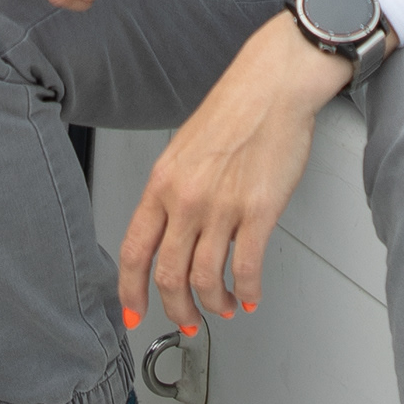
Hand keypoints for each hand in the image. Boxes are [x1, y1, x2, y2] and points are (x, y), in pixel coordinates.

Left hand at [117, 15, 355, 331]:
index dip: (130, 290)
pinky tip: (251, 295)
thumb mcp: (185, 149)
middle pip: (168, 275)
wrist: (273, 84)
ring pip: (205, 280)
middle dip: (176, 308)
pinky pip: (246, 269)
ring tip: (225, 307)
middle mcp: (186, 198)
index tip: (133, 311)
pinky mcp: (258, 212)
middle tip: (187, 319)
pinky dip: (248, 292)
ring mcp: (221, 207)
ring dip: (214, 305)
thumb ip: (175, 191)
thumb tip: (174, 231)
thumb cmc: (236, 109)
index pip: (133, 250)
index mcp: (162, 182)